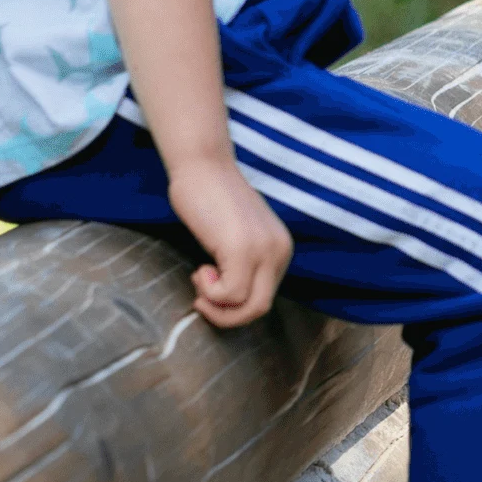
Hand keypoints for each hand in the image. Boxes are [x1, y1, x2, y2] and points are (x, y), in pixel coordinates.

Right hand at [169, 158, 290, 327]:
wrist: (201, 166)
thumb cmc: (209, 198)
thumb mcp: (236, 236)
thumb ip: (242, 262)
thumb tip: (231, 298)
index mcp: (281, 250)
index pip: (265, 297)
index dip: (234, 304)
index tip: (212, 287)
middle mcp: (279, 251)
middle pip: (261, 309)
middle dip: (227, 316)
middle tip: (202, 298)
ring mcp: (264, 251)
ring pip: (250, 308)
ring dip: (217, 306)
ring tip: (200, 277)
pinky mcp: (244, 249)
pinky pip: (231, 295)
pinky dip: (211, 292)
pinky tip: (201, 269)